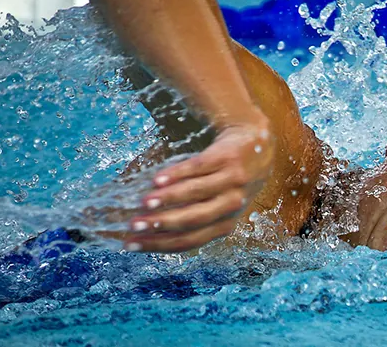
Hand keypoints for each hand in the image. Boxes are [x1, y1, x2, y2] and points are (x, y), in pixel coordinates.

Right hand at [123, 116, 273, 252]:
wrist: (256, 143)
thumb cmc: (228, 180)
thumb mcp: (217, 204)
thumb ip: (189, 215)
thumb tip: (143, 227)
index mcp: (224, 224)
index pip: (189, 240)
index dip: (159, 244)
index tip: (130, 244)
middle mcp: (231, 205)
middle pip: (193, 220)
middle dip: (161, 224)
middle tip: (134, 225)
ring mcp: (232, 181)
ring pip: (196, 193)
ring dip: (168, 199)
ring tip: (144, 202)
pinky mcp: (227, 157)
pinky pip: (199, 167)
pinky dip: (177, 174)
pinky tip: (158, 179)